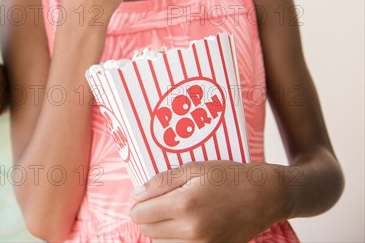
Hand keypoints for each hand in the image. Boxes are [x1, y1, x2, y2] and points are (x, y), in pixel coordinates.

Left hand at [130, 161, 291, 241]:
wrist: (267, 196)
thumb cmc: (231, 177)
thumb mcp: (194, 168)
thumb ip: (161, 181)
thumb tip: (136, 194)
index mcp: (184, 206)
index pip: (140, 215)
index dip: (139, 204)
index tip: (147, 196)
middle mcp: (191, 231)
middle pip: (148, 231)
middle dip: (148, 216)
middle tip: (162, 201)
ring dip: (161, 230)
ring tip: (176, 212)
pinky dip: (177, 239)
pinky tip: (187, 224)